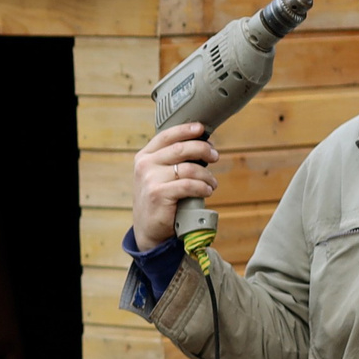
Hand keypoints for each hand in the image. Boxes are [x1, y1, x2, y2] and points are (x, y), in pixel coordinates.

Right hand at [132, 121, 218, 249]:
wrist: (148, 229)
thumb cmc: (159, 200)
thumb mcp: (157, 175)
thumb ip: (170, 160)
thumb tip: (201, 144)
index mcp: (144, 157)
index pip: (166, 136)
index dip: (186, 130)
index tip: (202, 129)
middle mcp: (145, 165)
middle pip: (181, 149)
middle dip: (203, 149)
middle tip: (215, 156)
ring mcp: (150, 179)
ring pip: (188, 168)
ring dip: (206, 175)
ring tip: (212, 183)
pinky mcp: (159, 194)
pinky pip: (188, 185)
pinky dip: (202, 187)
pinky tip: (206, 191)